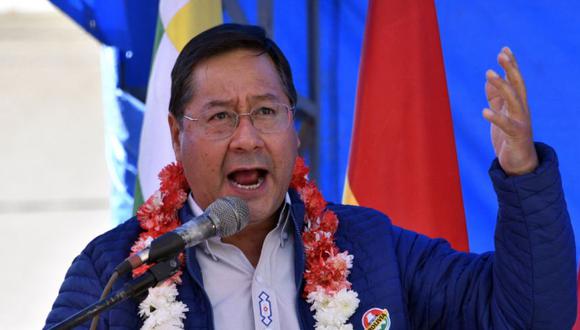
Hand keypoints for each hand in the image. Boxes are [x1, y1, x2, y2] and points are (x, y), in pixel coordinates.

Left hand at [483, 47, 537, 175]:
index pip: (516, 80)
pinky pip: (506, 125)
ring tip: (489, 73)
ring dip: (502, 85)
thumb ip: (496, 99)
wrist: (520, 164)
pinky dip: (496, 117)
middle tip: (502, 53)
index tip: (505, 48)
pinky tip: (484, 111)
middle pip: (518, 85)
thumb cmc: (509, 138)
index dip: (511, 65)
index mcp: (518, 104)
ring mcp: (521, 122)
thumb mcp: (501, 115)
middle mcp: (522, 110)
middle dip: (511, 69)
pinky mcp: (516, 136)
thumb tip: (489, 82)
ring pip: (513, 100)